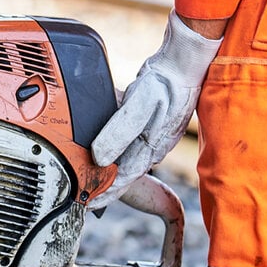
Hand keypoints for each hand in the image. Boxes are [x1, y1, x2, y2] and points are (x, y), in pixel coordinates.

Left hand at [88, 10, 221, 209]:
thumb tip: (99, 158)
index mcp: (150, 149)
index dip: (104, 193)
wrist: (183, 62)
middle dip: (104, 185)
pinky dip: (114, 147)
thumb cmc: (165, 85)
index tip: (86, 204)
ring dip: (108, 168)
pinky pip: (129, 141)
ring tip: (89, 175)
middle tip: (83, 194)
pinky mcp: (149, 123)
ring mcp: (152, 135)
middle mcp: (152, 147)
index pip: (123, 179)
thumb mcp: (138, 107)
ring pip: (125, 158)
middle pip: (123, 173)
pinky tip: (103, 148)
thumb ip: (118, 133)